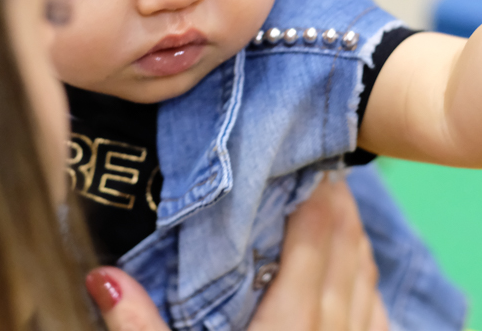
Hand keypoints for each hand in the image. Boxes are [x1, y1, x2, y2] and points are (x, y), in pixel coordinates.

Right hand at [88, 176, 388, 330]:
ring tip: (342, 214)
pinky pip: (378, 325)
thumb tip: (103, 277)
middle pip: (345, 260)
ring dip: (357, 247)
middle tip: (326, 174)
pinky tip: (363, 283)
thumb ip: (139, 330)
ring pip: (367, 289)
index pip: (311, 250)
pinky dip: (370, 294)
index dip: (316, 204)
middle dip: (339, 213)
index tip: (312, 167)